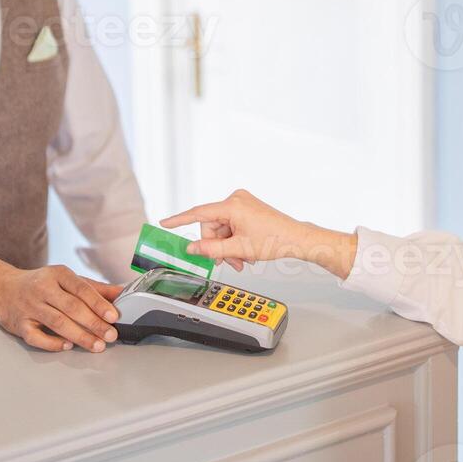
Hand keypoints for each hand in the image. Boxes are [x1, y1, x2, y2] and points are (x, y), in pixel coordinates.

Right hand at [0, 265, 122, 352]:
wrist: (1, 288)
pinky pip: (36, 336)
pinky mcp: (19, 324)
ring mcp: (29, 306)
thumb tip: (123, 292)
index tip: (113, 316)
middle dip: (93, 323)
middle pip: (71, 307)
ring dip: (79, 336)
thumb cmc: (40, 284)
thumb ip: (95, 288)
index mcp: (57, 274)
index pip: (81, 289)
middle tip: (110, 335)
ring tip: (96, 345)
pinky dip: (52, 342)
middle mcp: (43, 289)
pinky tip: (67, 346)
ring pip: (57, 322)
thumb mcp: (66, 280)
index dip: (98, 303)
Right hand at [160, 189, 356, 278]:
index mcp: (232, 205)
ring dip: (227, 246)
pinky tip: (245, 251)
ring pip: (221, 228)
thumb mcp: (239, 249)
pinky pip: (231, 224)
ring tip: (241, 260)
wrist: (297, 239)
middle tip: (228, 262)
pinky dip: (234, 239)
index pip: (198, 213)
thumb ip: (211, 249)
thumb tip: (193, 248)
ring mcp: (243, 202)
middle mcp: (236, 199)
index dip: (179, 220)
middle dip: (217, 245)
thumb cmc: (275, 240)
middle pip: (211, 225)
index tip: (165, 223)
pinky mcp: (247, 208)